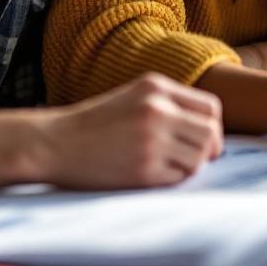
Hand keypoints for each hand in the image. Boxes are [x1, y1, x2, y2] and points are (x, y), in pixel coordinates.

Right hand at [33, 73, 222, 188]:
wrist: (54, 143)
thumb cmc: (94, 123)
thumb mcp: (133, 97)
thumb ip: (169, 105)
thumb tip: (210, 131)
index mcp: (156, 87)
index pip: (211, 108)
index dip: (212, 127)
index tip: (202, 138)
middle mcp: (158, 110)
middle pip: (211, 134)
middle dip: (209, 149)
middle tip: (194, 158)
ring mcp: (152, 140)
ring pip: (199, 158)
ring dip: (189, 165)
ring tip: (167, 165)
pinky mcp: (144, 169)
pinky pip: (178, 177)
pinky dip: (170, 178)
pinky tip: (149, 173)